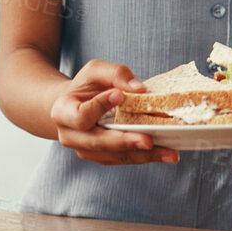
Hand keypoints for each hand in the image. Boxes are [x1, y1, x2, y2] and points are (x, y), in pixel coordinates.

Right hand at [50, 59, 178, 165]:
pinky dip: (144, 157)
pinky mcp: (101, 157)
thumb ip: (116, 74)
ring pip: (113, 156)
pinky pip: (123, 159)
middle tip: (149, 141)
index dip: (99, 106)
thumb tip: (140, 89)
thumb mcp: (96, 71)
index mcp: (62, 112)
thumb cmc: (86, 86)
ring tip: (169, 153)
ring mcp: (85, 150)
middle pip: (98, 143)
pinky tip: (164, 154)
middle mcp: (71, 136)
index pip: (80, 114)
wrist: (75, 106)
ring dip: (142, 156)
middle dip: (125, 142)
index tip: (119, 95)